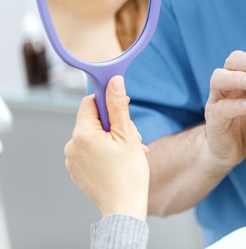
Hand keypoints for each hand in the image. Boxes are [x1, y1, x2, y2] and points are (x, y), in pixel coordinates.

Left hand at [64, 75, 149, 220]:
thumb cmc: (128, 173)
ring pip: (93, 136)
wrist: (124, 206)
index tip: (123, 109)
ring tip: (128, 153)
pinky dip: (104, 152)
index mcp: (83, 134)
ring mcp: (72, 160)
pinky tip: (118, 162)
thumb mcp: (128, 135)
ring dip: (111, 139)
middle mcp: (72, 145)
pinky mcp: (76, 170)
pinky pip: (89, 151)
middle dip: (114, 125)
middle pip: (94, 121)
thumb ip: (119, 105)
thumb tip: (114, 81)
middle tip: (132, 139)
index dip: (108, 102)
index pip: (90, 102)